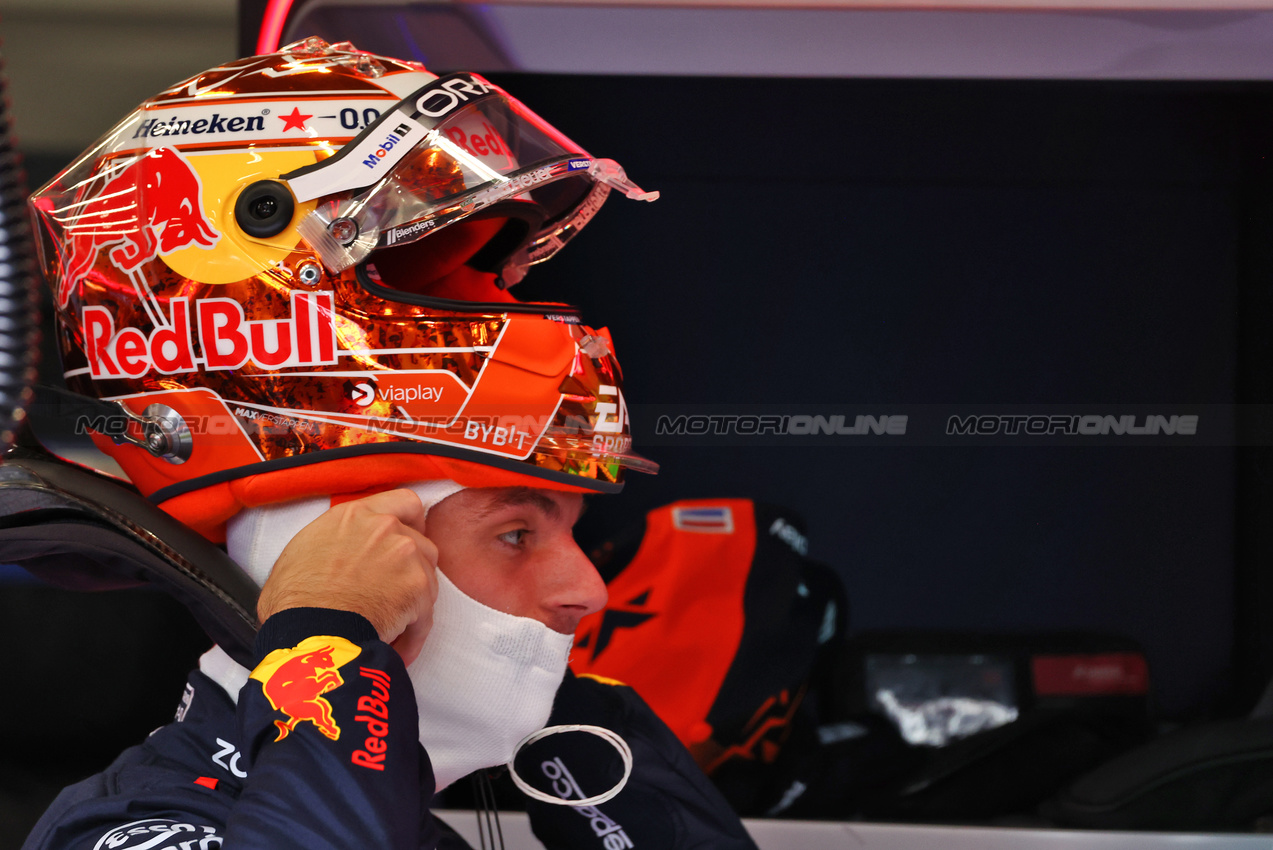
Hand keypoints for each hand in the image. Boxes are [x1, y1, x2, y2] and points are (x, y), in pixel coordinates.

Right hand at [257, 488, 439, 664]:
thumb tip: (335, 555)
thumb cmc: (293, 601)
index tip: (404, 542)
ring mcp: (405, 555)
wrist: (308, 630)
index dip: (410, 524)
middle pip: (420, 542)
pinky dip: (414, 634)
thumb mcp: (302, 550)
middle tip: (396, 590)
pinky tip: (399, 650)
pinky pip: (425, 614)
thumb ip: (333, 541)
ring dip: (415, 600)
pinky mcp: (418, 588)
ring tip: (394, 626)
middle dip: (413, 568)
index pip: (403, 503)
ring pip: (428, 576)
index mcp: (355, 515)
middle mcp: (385, 527)